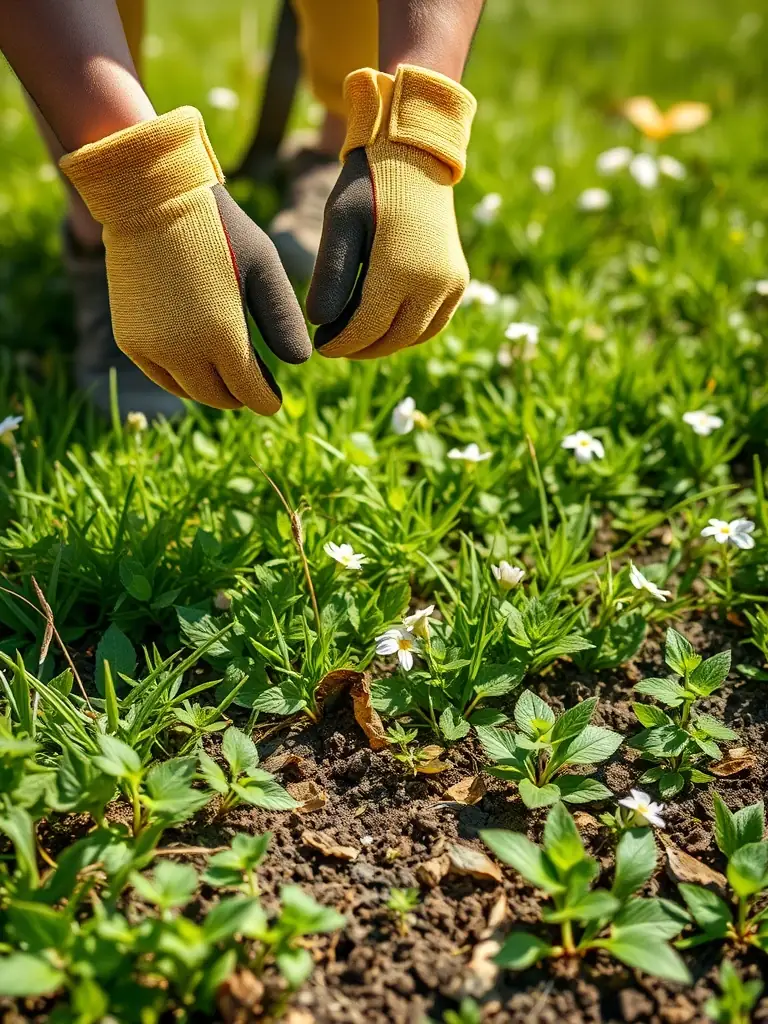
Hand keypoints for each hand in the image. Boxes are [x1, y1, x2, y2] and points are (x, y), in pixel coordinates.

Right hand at [60, 107, 310, 412]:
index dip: (266, 401)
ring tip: (227, 381)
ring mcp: (152, 348)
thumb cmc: (219, 229)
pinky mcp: (130, 340)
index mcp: (222, 336)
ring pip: (190, 393)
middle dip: (240, 397)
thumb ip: (283, 319)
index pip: (250, 392)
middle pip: (220, 398)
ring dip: (211, 391)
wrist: (150, 200)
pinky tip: (196, 368)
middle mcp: (184, 352)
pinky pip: (161, 377)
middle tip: (252, 391)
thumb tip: (298, 363)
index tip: (274, 401)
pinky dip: (182, 380)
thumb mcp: (264, 268)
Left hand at [307, 65, 475, 359]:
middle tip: (334, 345)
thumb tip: (319, 324)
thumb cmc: (369, 187)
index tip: (319, 346)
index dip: (340, 343)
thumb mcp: (340, 223)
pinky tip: (384, 327)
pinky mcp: (458, 281)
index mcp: (401, 269)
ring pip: (414, 336)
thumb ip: (330, 275)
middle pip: (392, 338)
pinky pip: (433, 323)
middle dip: (360, 348)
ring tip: (355, 339)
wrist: (415, 158)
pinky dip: (408, 333)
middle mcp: (433, 283)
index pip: (366, 328)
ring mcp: (451, 284)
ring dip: (384, 344)